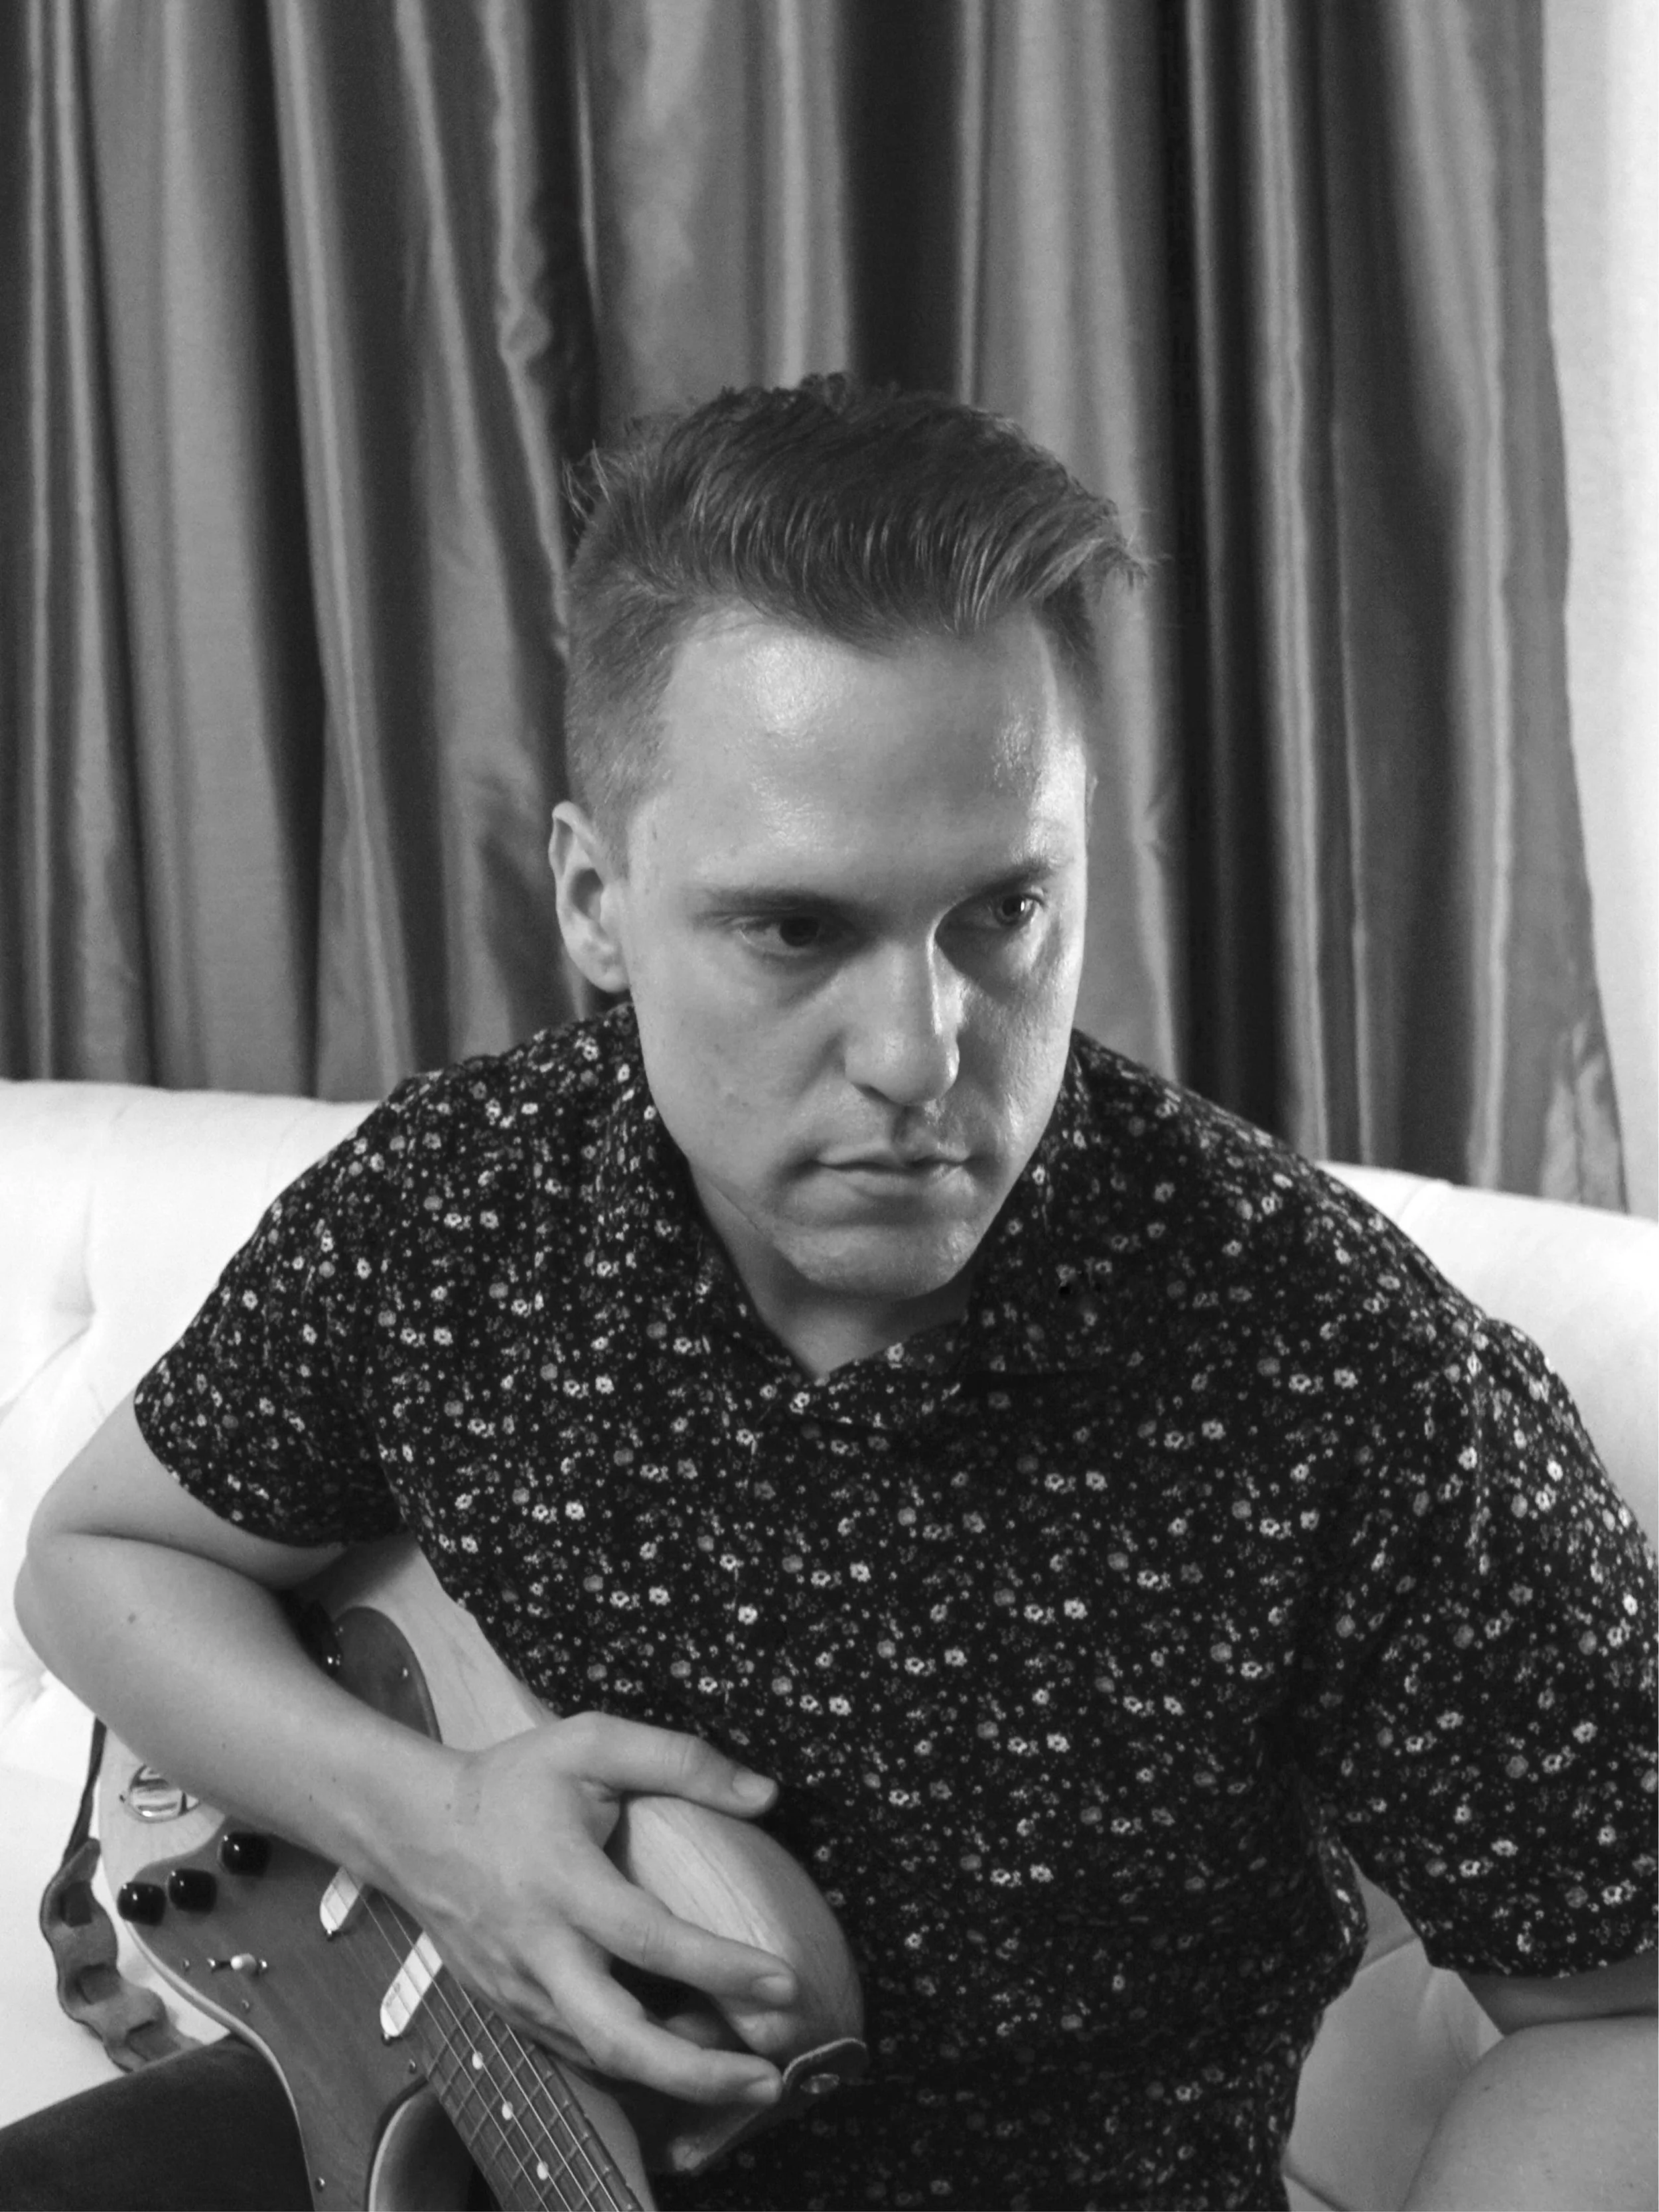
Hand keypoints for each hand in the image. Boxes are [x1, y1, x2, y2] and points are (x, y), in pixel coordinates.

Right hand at [383, 1712, 796, 2107]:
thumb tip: (765, 1795)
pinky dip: (635, 2060)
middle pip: (617, 2038)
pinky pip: (580, 2049)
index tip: (783, 1982)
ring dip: (676, 2076)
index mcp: (562, 1883)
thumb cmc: (511, 1782)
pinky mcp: (512, 2010)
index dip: (719, 1966)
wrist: (413, 1828)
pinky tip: (685, 2049)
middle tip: (769, 2081)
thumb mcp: (590, 1743)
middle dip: (697, 2073)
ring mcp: (520, 1991)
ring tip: (745, 2072)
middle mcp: (539, 1951)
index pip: (648, 1938)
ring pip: (601, 2057)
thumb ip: (678, 1760)